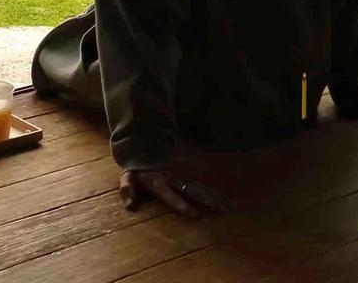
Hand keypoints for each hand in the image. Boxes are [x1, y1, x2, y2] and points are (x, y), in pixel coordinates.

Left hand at [119, 168, 234, 218]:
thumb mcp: (130, 176)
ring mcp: (185, 174)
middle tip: (222, 211)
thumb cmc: (139, 168)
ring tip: (230, 208)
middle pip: (193, 190)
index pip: (170, 195)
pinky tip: (230, 200)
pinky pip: (207, 182)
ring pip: (203, 186)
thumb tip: (129, 205)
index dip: (181, 204)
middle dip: (208, 200)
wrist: (149, 143)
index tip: (194, 214)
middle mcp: (175, 178)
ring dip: (217, 197)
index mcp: (159, 181)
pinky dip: (219, 191)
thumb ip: (128, 188)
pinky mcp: (191, 172)